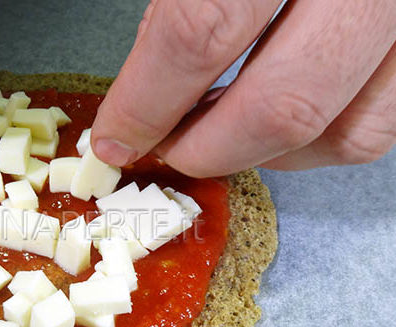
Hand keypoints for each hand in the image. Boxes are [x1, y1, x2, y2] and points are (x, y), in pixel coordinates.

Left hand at [91, 0, 395, 174]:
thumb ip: (178, 2)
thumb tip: (140, 90)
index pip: (201, 29)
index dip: (147, 102)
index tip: (117, 135)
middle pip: (282, 103)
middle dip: (207, 148)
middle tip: (167, 147)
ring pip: (345, 131)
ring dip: (265, 152)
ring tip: (219, 129)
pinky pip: (381, 120)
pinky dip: (319, 138)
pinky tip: (276, 114)